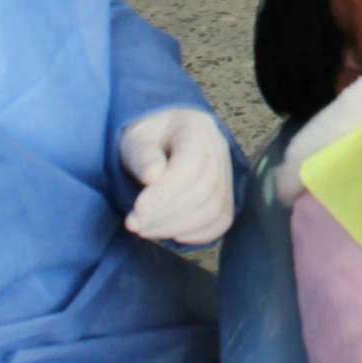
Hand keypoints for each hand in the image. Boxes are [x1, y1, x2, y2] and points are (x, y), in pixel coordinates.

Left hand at [119, 107, 234, 245]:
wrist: (164, 139)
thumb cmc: (148, 139)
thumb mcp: (136, 139)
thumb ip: (142, 155)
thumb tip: (152, 176)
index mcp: (197, 128)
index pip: (190, 164)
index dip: (166, 191)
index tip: (139, 209)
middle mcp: (218, 150)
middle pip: (203, 190)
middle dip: (166, 214)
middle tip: (135, 224)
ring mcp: (227, 173)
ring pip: (213, 209)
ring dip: (177, 226)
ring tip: (145, 230)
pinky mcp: (227, 195)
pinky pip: (221, 220)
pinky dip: (198, 233)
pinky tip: (172, 234)